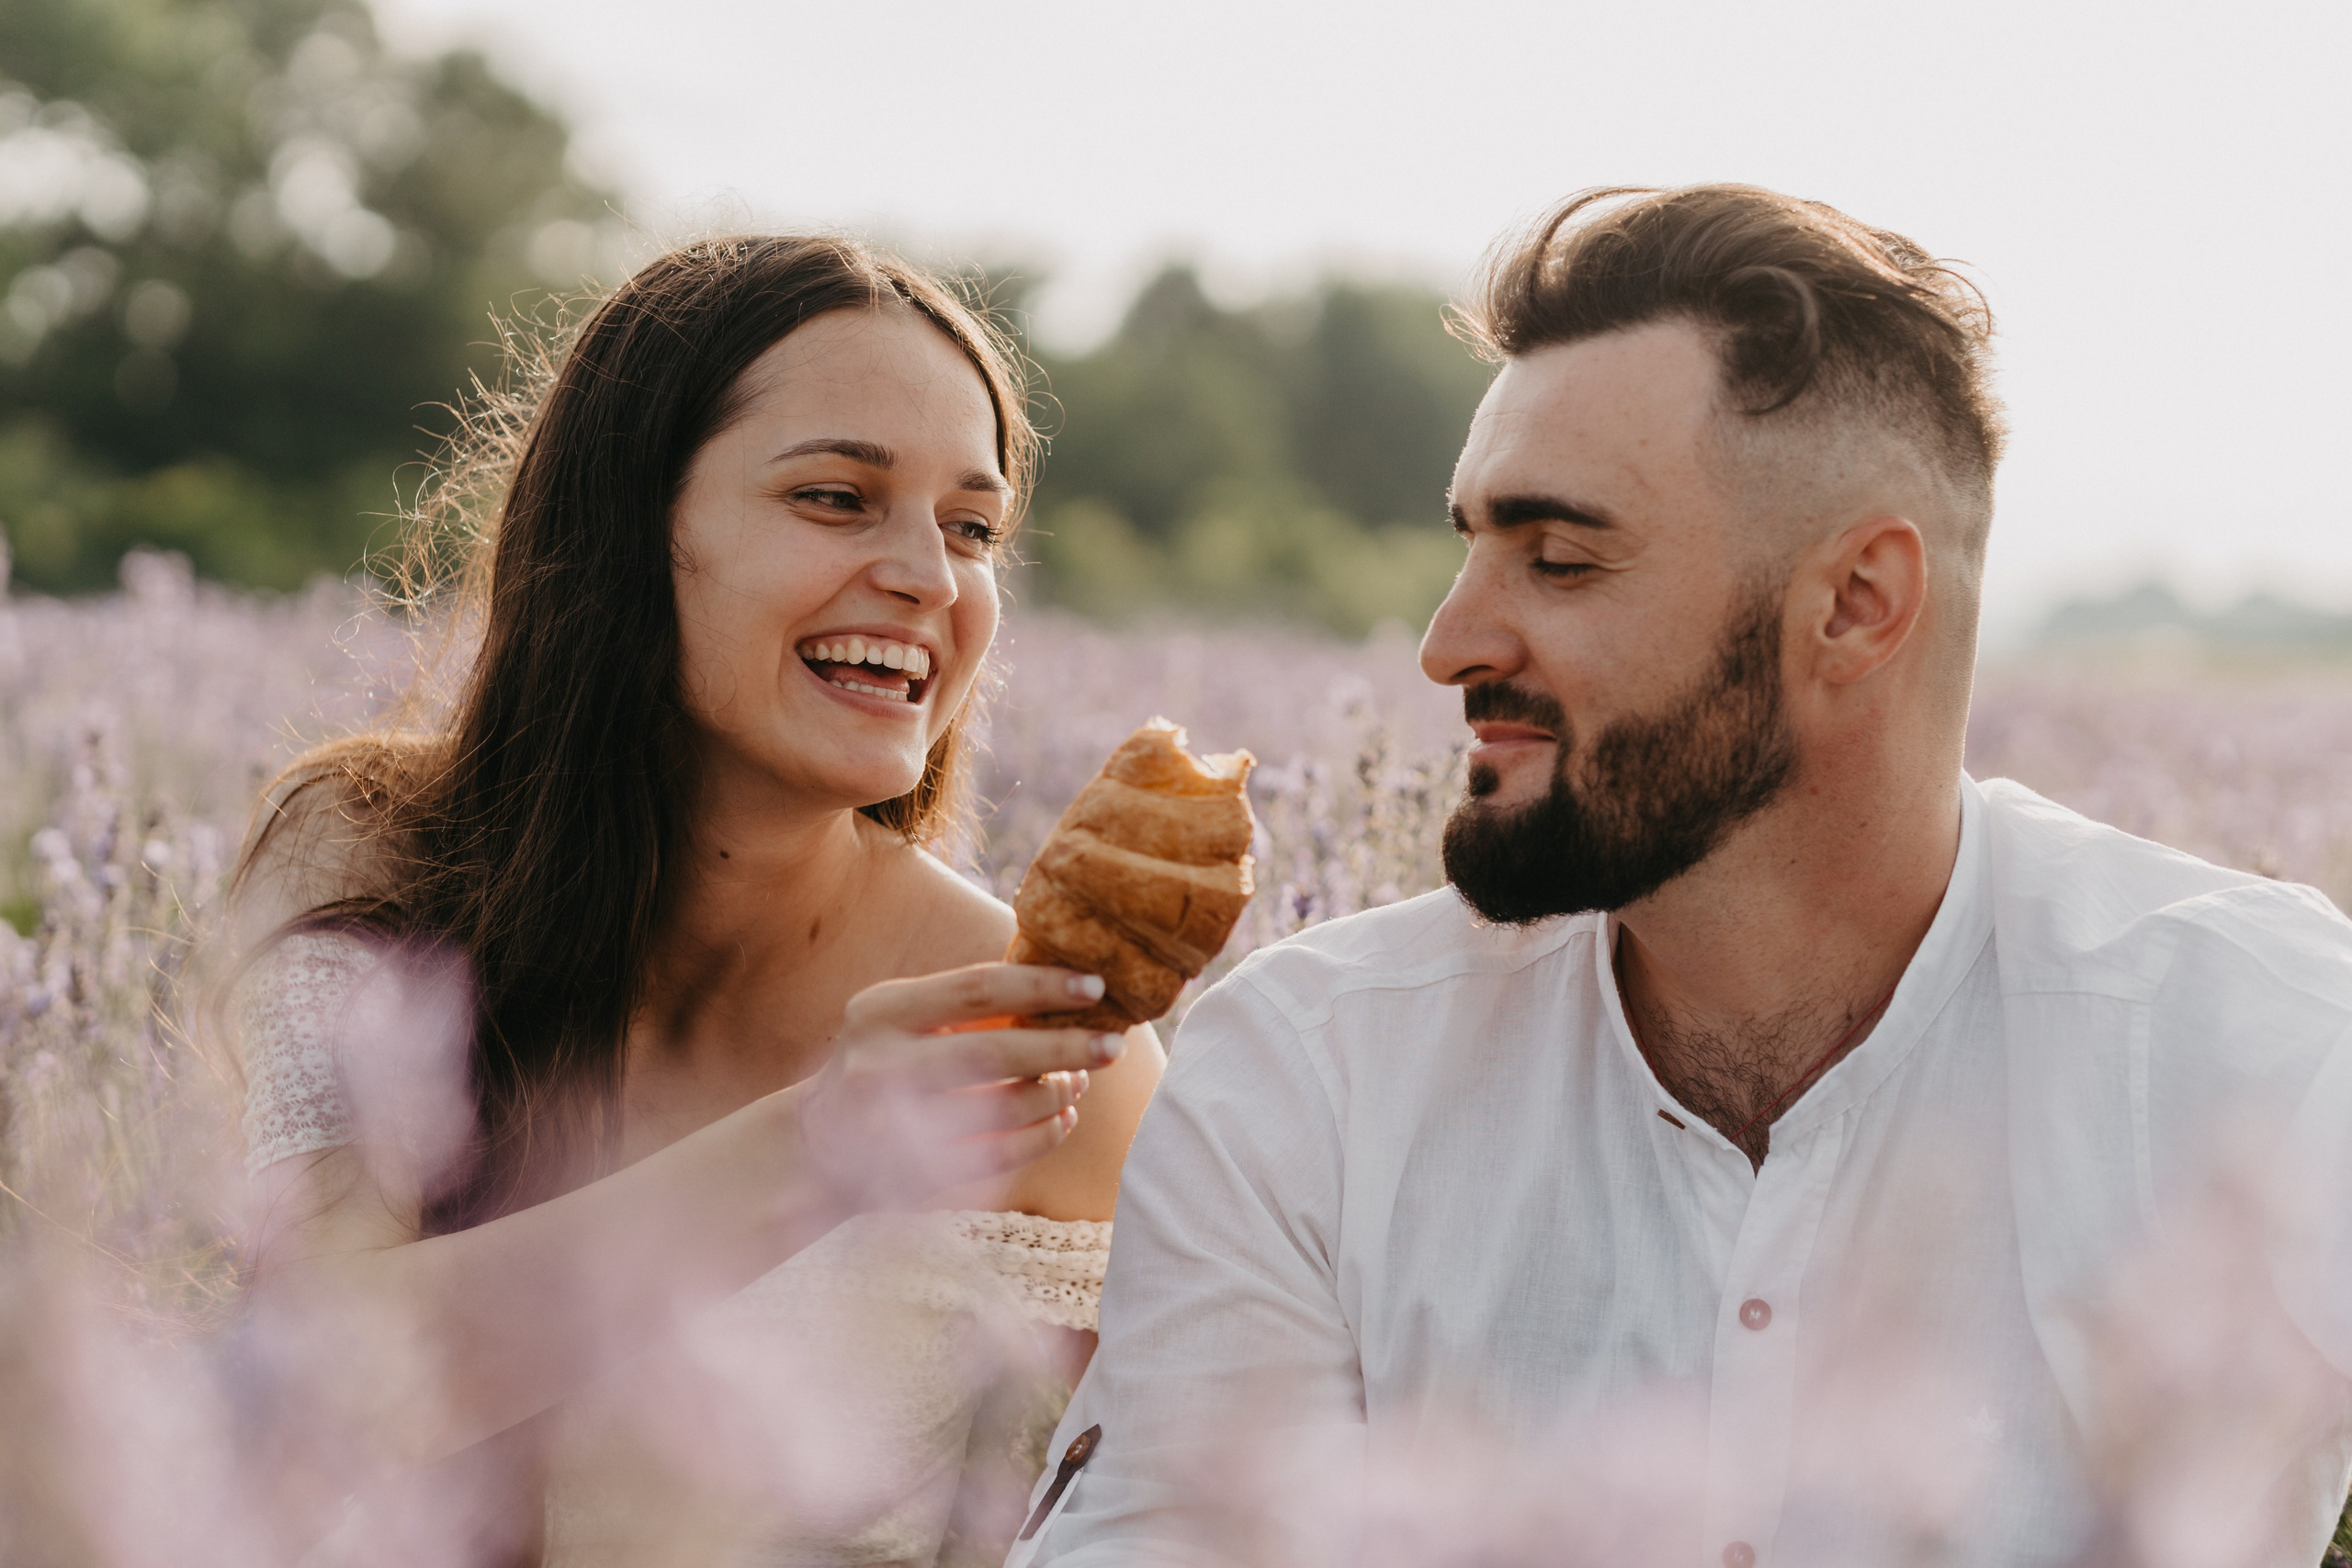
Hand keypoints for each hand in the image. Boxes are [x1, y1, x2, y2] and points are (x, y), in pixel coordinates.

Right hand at [795, 963, 1124, 1211]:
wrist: (816, 1147)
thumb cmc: (883, 1062)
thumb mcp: (901, 1018)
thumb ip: (965, 1001)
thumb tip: (1065, 983)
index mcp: (882, 1010)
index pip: (978, 987)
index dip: (1043, 986)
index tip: (1097, 987)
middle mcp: (879, 1065)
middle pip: (995, 1053)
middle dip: (1065, 1049)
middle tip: (1115, 1045)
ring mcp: (892, 1127)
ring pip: (1001, 1111)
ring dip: (1055, 1097)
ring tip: (1079, 1083)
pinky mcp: (910, 1175)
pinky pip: (998, 1158)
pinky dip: (1041, 1138)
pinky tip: (1062, 1120)